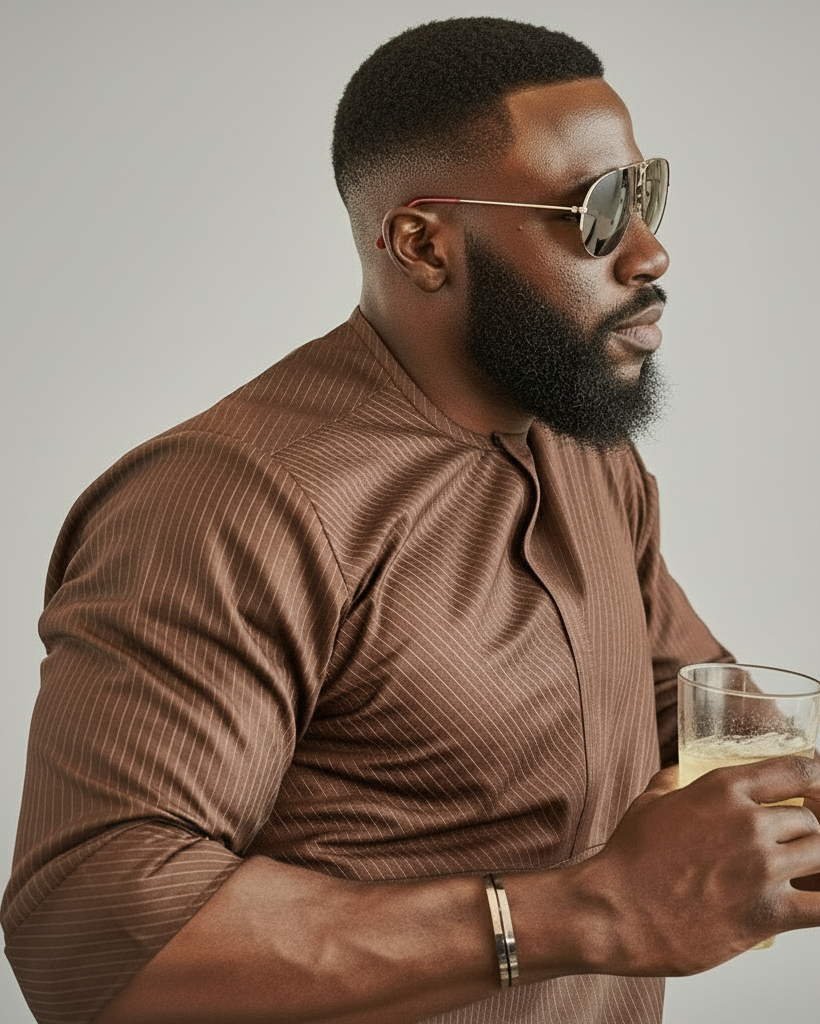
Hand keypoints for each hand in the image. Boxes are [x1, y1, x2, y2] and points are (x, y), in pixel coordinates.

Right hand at [574, 756, 819, 975]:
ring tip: (798, 875)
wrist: (616, 910)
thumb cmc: (628, 859)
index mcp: (723, 789)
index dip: (818, 781)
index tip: (815, 793)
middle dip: (808, 834)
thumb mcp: (650, 802)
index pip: (799, 771)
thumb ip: (674, 780)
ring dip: (815, 866)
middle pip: (813, 821)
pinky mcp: (768, 914)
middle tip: (794, 846)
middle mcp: (749, 823)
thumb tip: (680, 771)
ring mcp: (762, 868)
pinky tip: (812, 903)